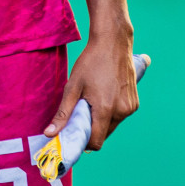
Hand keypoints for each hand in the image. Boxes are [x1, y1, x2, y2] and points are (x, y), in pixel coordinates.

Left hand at [43, 28, 137, 150]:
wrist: (112, 42)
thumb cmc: (90, 62)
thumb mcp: (73, 86)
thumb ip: (63, 113)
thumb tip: (50, 133)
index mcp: (105, 110)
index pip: (96, 142)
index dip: (83, 141)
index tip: (74, 133)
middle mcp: (122, 112)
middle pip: (104, 134)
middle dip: (91, 129)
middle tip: (80, 113)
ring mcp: (130, 107)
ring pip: (112, 126)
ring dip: (101, 121)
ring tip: (92, 101)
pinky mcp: (134, 102)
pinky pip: (120, 116)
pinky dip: (111, 113)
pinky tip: (103, 96)